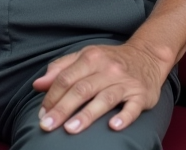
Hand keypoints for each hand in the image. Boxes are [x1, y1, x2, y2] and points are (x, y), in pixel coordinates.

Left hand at [32, 41, 170, 133]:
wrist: (147, 55)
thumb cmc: (110, 60)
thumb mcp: (85, 56)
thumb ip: (61, 68)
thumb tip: (38, 85)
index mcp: (91, 58)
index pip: (66, 78)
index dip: (51, 96)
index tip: (42, 114)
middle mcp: (108, 69)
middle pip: (81, 89)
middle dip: (62, 109)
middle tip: (47, 126)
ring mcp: (125, 82)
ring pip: (104, 99)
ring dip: (86, 115)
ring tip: (70, 129)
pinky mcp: (141, 95)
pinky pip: (133, 107)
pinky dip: (124, 117)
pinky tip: (113, 127)